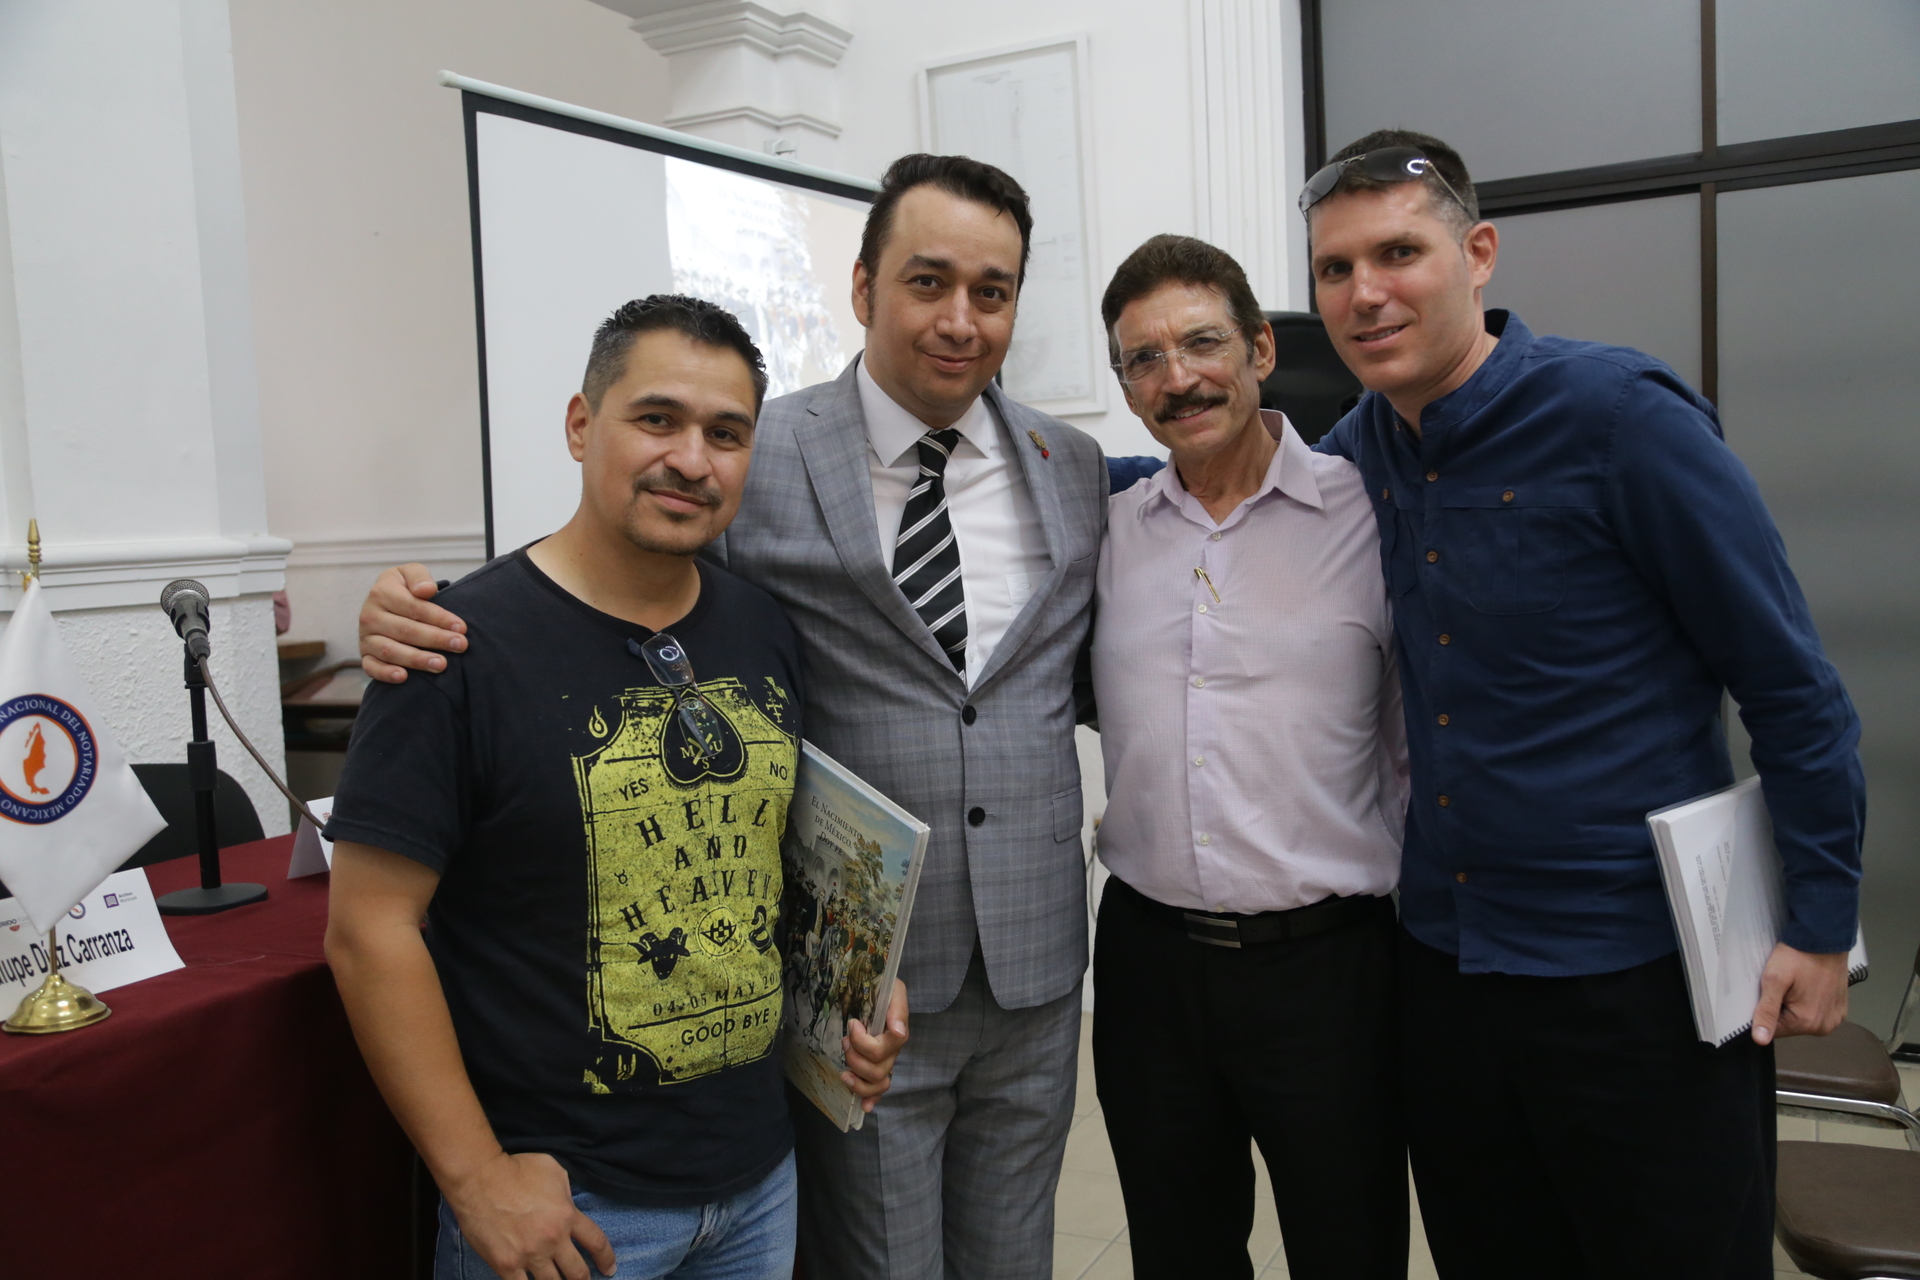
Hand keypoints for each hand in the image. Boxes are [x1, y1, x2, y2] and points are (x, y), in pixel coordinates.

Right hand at [360, 563, 468, 683]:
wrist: (384, 602)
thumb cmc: (405, 588)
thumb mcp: (411, 573)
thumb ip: (419, 577)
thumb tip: (426, 590)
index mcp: (381, 592)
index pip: (413, 607)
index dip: (439, 618)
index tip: (461, 628)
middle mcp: (370, 615)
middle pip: (406, 630)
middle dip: (436, 639)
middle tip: (460, 645)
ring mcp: (366, 637)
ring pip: (391, 650)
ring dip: (417, 659)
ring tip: (441, 664)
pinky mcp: (365, 655)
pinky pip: (372, 667)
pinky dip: (385, 673)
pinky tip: (403, 677)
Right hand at [442, 1150, 615, 1279]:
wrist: (480, 1179)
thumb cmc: (517, 1169)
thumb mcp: (554, 1171)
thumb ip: (566, 1192)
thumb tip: (569, 1205)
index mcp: (567, 1216)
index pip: (597, 1243)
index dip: (606, 1258)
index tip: (609, 1268)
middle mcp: (552, 1240)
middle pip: (578, 1272)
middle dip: (584, 1279)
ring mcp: (529, 1255)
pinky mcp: (506, 1265)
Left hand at [842, 981, 908, 1113]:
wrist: (874, 990)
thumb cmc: (881, 988)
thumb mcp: (891, 989)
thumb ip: (897, 1006)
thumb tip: (898, 1029)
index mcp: (898, 1031)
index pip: (893, 1044)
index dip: (866, 1040)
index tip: (852, 1023)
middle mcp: (893, 1051)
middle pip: (879, 1068)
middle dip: (856, 1056)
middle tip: (844, 1040)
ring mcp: (884, 1062)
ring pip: (877, 1082)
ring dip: (857, 1077)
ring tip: (844, 1063)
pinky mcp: (873, 1069)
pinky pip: (877, 1090)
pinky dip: (870, 1098)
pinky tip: (864, 1106)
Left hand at [1751, 942, 1848, 1044]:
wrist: (1824, 938)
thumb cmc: (1798, 956)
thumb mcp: (1774, 981)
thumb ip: (1766, 1011)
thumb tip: (1760, 1040)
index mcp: (1807, 1023)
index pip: (1774, 1030)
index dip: (1765, 1012)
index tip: (1766, 994)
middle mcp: (1825, 1026)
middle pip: (1789, 1024)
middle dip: (1780, 1007)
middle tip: (1781, 985)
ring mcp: (1834, 1017)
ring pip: (1801, 1018)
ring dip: (1794, 1004)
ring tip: (1794, 983)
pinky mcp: (1839, 1008)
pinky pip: (1816, 1011)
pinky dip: (1808, 1001)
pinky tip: (1806, 984)